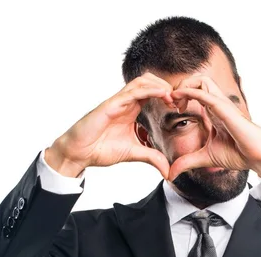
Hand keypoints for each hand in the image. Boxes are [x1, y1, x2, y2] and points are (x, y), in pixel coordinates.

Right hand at [46, 73, 177, 179]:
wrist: (80, 153)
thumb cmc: (101, 149)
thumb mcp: (134, 154)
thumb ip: (152, 158)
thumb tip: (168, 171)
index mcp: (131, 110)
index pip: (153, 93)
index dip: (168, 96)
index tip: (181, 107)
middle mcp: (126, 102)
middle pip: (150, 81)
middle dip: (167, 87)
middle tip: (180, 100)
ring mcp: (118, 101)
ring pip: (143, 81)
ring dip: (160, 85)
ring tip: (173, 96)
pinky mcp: (112, 104)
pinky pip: (133, 91)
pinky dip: (149, 90)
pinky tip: (162, 94)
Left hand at [166, 75, 260, 181]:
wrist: (256, 157)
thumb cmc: (238, 154)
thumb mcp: (204, 158)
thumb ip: (187, 162)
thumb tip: (171, 173)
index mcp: (214, 111)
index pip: (195, 92)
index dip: (180, 96)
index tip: (171, 109)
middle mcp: (217, 104)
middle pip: (197, 80)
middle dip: (180, 87)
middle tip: (171, 104)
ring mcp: (222, 104)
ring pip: (201, 80)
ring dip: (184, 87)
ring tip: (175, 102)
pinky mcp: (224, 109)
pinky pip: (204, 93)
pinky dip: (188, 92)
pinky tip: (178, 101)